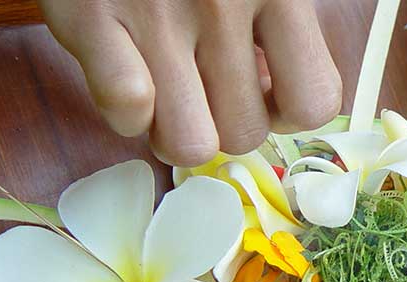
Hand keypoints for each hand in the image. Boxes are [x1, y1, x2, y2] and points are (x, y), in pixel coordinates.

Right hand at [40, 0, 341, 166]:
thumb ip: (277, 24)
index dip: (287, 113)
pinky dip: (124, 112)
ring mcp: (157, 12)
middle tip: (201, 90)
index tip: (262, 93)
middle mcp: (224, 1)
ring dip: (171, 130)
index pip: (314, 101)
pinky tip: (124, 76)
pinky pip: (127, 110)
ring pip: (189, 143)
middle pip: (244, 133)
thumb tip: (276, 94)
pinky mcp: (92, 17)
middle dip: (221, 126)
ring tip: (162, 91)